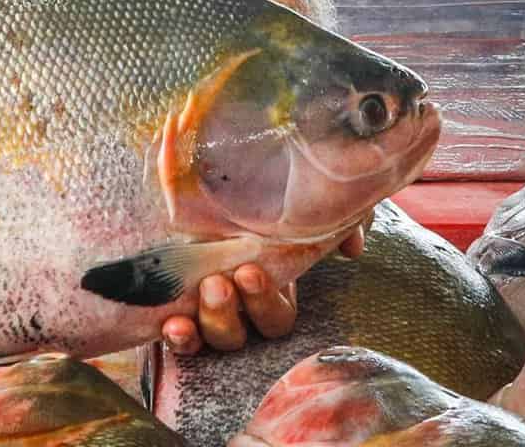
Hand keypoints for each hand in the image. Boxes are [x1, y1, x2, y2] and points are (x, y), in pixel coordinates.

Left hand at [159, 212, 371, 354]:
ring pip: (217, 336)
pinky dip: (179, 336)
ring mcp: (208, 313)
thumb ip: (330, 220)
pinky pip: (182, 339)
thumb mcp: (287, 203)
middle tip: (223, 281)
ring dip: (211, 320)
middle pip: (246, 331)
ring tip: (203, 289)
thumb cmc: (251, 203)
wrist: (196, 186)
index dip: (265, 301)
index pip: (278, 315)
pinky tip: (172, 324)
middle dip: (235, 310)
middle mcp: (242, 308)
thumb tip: (353, 247)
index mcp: (272, 288)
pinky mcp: (177, 311)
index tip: (250, 271)